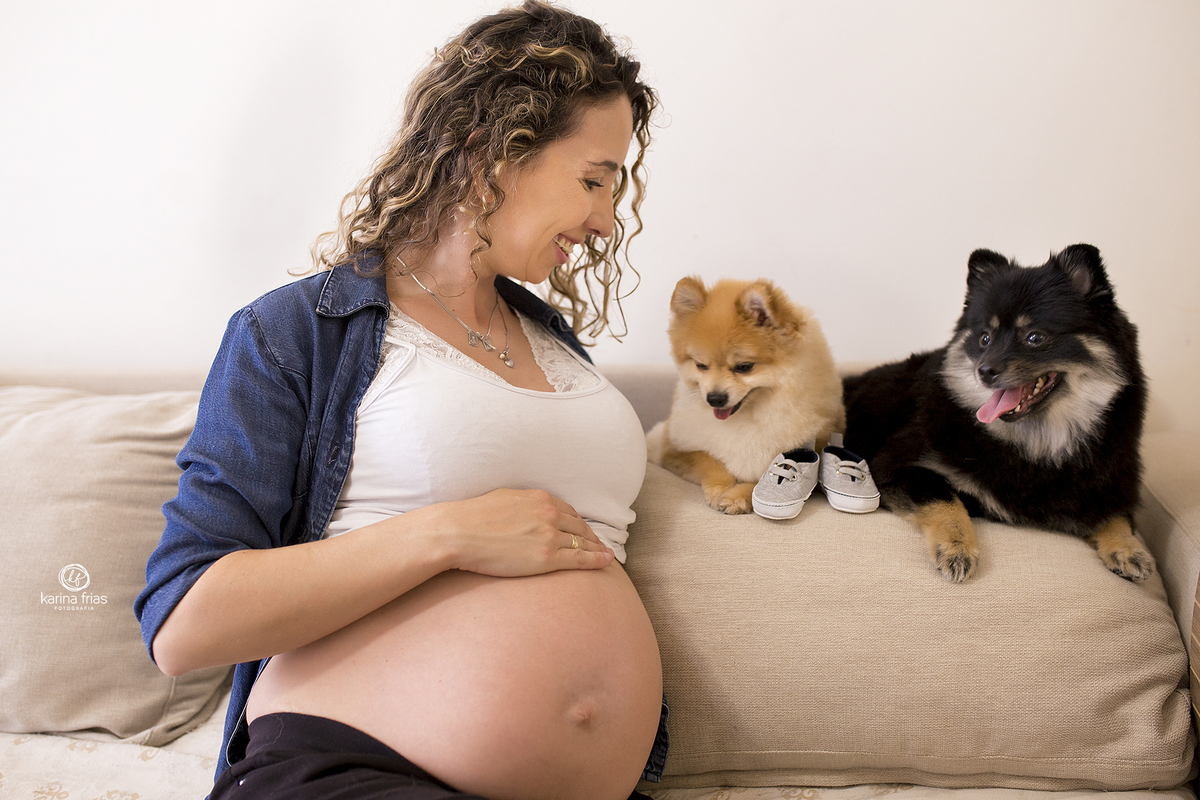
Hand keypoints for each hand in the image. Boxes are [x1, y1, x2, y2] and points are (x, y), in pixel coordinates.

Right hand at [417, 488, 613, 576]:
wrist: (458, 532)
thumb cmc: (473, 517)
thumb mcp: (504, 498)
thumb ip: (522, 504)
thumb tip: (526, 510)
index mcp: (539, 498)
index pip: (568, 511)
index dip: (579, 523)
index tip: (585, 530)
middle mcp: (549, 514)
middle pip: (579, 526)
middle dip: (592, 536)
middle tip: (601, 544)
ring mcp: (549, 536)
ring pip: (583, 542)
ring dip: (597, 549)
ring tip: (606, 555)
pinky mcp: (546, 558)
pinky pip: (579, 559)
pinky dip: (596, 560)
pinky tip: (606, 561)